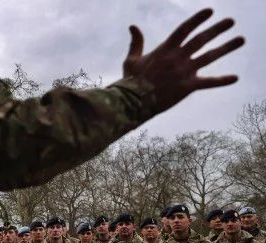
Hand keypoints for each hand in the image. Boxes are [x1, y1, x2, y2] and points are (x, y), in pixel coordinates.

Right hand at [124, 8, 244, 112]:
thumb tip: (133, 26)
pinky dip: (222, 81)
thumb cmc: (131, 81)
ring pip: (209, 56)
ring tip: (241, 40)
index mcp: (165, 50)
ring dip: (226, 47)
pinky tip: (235, 78)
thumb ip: (136, 42)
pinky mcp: (187, 86)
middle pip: (201, 39)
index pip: (184, 29)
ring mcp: (184, 72)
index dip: (197, 19)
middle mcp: (177, 58)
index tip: (210, 11)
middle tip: (231, 21)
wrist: (134, 102)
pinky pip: (208, 82)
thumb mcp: (131, 59)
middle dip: (217, 29)